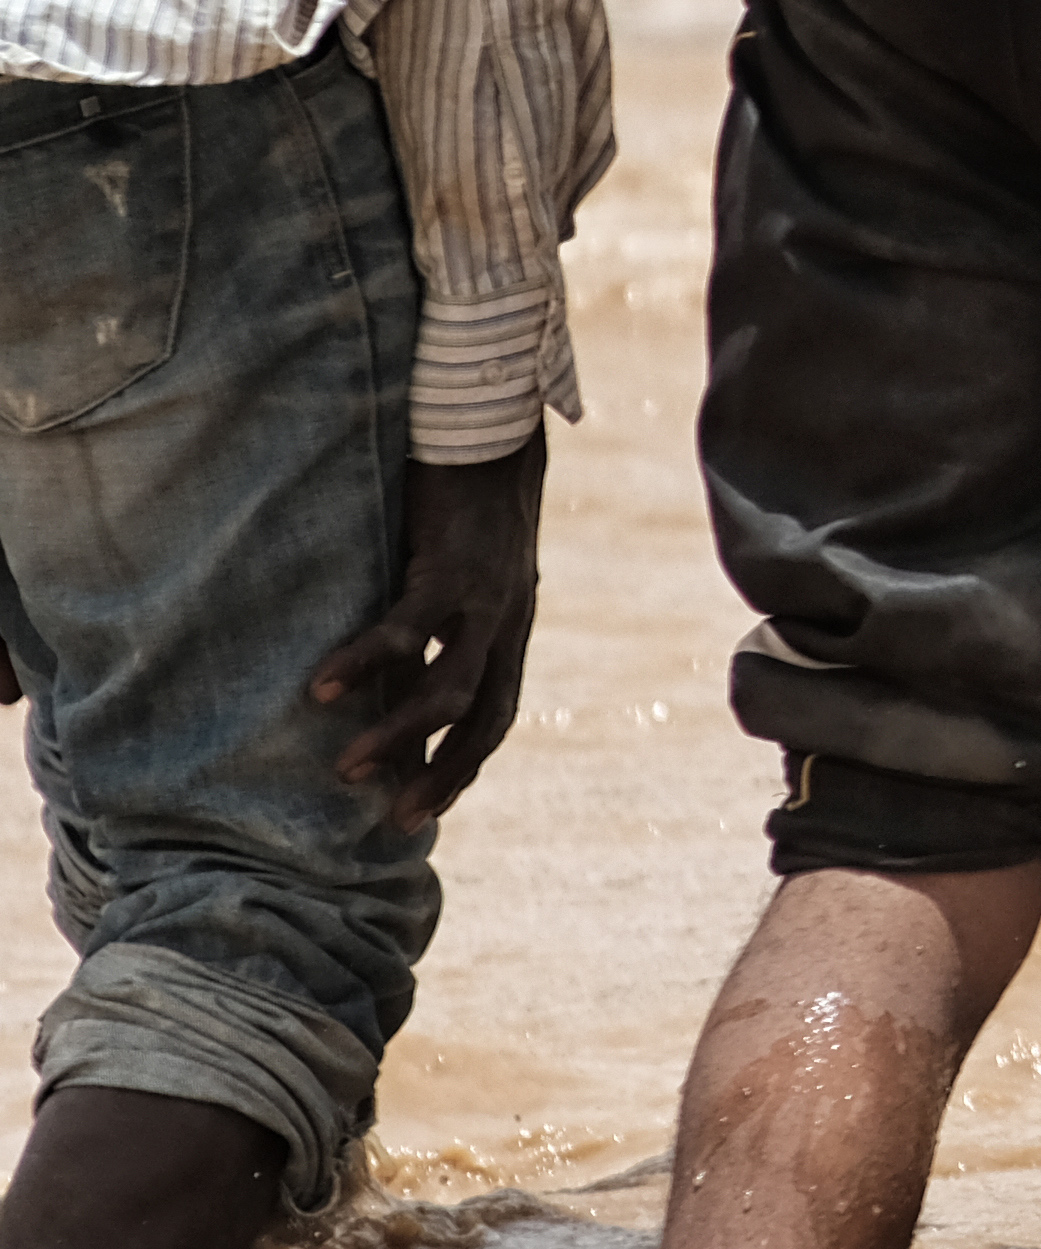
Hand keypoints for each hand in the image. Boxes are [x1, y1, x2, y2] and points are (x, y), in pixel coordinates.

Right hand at [307, 440, 547, 829]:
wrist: (490, 428)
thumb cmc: (460, 502)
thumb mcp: (458, 572)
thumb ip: (438, 621)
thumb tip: (393, 674)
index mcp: (511, 625)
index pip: (497, 713)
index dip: (466, 764)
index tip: (425, 808)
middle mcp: (509, 618)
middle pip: (486, 716)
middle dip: (445, 773)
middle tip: (396, 820)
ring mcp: (487, 595)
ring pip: (452, 687)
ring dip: (398, 733)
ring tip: (347, 767)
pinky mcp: (452, 564)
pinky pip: (409, 627)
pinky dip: (366, 660)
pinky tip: (322, 687)